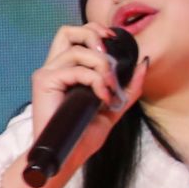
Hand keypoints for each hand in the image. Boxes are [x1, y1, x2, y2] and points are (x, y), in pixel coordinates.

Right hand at [24, 22, 150, 187]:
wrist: (68, 155)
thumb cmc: (84, 134)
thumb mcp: (114, 106)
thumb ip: (128, 87)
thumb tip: (144, 63)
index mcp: (67, 70)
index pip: (76, 36)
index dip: (95, 31)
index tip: (114, 40)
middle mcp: (55, 67)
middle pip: (69, 31)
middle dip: (95, 37)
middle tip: (111, 61)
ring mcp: (48, 73)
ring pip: (77, 50)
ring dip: (102, 66)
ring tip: (109, 89)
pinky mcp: (44, 81)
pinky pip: (75, 69)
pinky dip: (95, 80)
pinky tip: (102, 97)